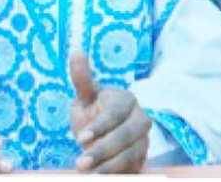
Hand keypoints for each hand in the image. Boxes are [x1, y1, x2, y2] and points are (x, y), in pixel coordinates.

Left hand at [68, 50, 150, 173]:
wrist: (104, 132)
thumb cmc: (94, 111)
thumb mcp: (85, 96)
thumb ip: (81, 78)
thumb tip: (75, 50)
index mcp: (127, 101)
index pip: (116, 114)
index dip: (99, 126)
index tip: (80, 137)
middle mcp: (141, 120)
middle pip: (126, 137)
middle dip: (102, 151)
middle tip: (80, 163)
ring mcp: (144, 141)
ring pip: (130, 156)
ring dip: (108, 167)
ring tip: (86, 173)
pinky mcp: (143, 160)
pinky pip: (132, 170)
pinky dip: (116, 175)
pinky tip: (99, 178)